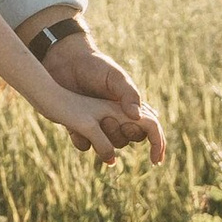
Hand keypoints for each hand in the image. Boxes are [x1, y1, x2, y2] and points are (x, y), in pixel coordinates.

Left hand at [45, 38, 165, 164]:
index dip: (156, 145)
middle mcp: (116, 118)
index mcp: (130, 107)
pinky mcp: (78, 127)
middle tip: (115, 120)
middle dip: (125, 133)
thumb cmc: (95, 66)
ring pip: (108, 146)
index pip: (149, 130)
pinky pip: (84, 144)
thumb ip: (129, 94)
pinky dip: (83, 139)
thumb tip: (137, 118)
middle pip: (128, 139)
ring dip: (105, 138)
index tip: (155, 159)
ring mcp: (97, 124)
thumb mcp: (116, 77)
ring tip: (99, 120)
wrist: (65, 62)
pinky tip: (78, 128)